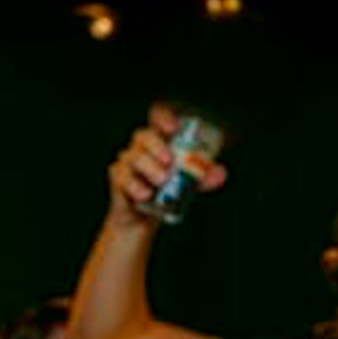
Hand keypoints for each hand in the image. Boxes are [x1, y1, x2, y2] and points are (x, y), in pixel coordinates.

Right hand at [107, 102, 227, 227]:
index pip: (156, 118)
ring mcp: (127, 162)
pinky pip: (122, 176)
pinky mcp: (118, 179)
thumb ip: (204, 178)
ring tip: (162, 181)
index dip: (163, 118)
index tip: (174, 128)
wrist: (142, 220)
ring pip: (133, 156)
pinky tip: (145, 194)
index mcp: (159, 140)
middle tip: (170, 161)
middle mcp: (140, 147)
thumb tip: (220, 174)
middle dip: (156, 146)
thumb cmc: (166, 194)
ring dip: (149, 167)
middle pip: (143, 136)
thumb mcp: (189, 185)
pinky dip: (134, 185)